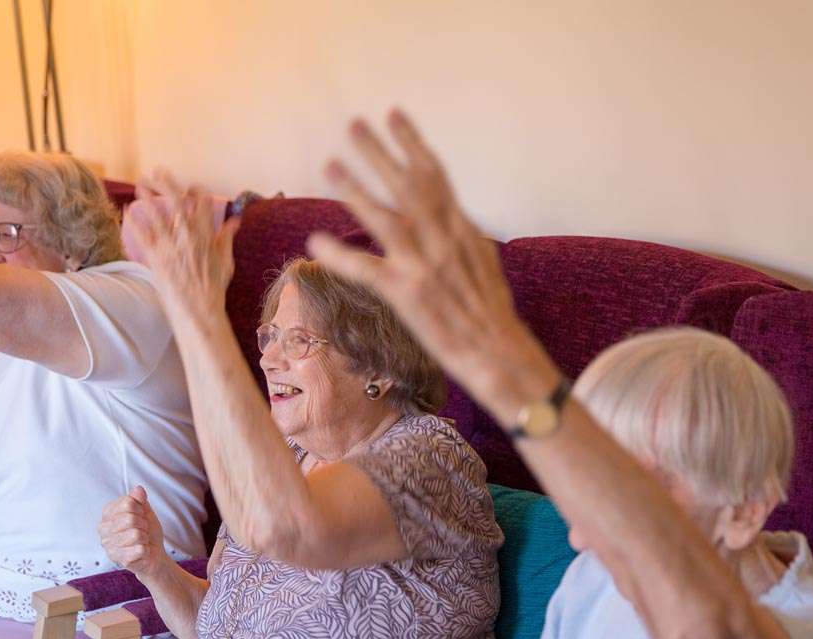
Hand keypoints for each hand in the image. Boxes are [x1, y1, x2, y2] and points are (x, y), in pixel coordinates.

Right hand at [98, 486, 171, 581]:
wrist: (153, 554)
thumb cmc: (146, 531)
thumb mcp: (145, 511)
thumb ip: (139, 499)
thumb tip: (138, 490)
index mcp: (107, 513)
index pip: (127, 503)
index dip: (140, 509)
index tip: (140, 516)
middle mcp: (103, 529)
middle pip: (130, 519)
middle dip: (143, 524)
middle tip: (141, 530)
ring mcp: (109, 545)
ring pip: (135, 534)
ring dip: (144, 537)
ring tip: (140, 540)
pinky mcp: (119, 559)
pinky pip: (139, 549)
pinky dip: (145, 550)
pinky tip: (140, 552)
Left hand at [126, 172, 239, 317]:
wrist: (199, 310)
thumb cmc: (214, 289)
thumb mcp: (225, 262)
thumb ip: (226, 238)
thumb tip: (234, 222)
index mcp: (206, 234)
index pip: (201, 202)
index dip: (196, 190)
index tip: (192, 187)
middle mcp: (187, 235)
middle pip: (175, 200)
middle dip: (167, 182)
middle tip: (158, 171)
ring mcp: (170, 246)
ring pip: (155, 213)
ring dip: (147, 196)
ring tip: (140, 184)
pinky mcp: (155, 257)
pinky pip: (141, 234)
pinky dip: (134, 221)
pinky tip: (127, 210)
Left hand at [306, 110, 558, 422]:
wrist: (497, 351)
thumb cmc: (488, 309)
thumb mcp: (480, 258)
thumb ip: (457, 231)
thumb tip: (445, 207)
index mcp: (460, 228)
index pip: (434, 175)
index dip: (412, 143)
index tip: (394, 113)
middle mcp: (442, 240)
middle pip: (407, 185)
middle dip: (379, 153)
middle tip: (353, 124)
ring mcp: (423, 266)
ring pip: (385, 218)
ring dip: (356, 189)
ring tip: (330, 165)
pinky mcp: (406, 295)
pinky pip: (367, 271)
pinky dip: (341, 256)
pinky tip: (315, 242)